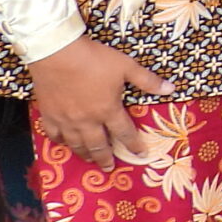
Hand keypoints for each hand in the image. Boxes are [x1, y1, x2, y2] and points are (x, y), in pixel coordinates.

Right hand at [28, 37, 171, 169]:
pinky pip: (54, 135)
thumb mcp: (127, 66)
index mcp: (108, 110)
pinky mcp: (49, 114)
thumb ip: (148, 81)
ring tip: (90, 160)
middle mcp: (87, 120)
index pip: (125, 133)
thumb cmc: (95, 59)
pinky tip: (64, 144)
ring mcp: (66, 120)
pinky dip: (61, 142)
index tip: (140, 154)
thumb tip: (171, 89)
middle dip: (106, 158)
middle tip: (109, 168)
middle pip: (98, 145)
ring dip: (84, 154)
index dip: (134, 145)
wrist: (58, 54)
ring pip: (76, 144)